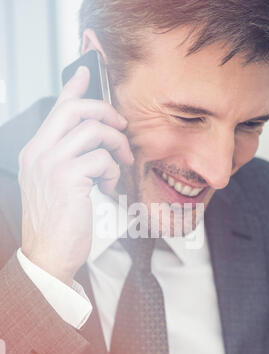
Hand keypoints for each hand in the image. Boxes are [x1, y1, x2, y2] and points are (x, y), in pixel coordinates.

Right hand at [18, 65, 133, 284]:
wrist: (48, 255)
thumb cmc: (56, 224)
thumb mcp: (55, 186)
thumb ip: (67, 160)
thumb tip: (92, 144)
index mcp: (35, 152)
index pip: (55, 110)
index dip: (73, 88)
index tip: (87, 72)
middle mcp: (38, 153)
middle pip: (74, 110)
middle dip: (105, 112)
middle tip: (121, 127)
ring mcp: (50, 164)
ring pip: (93, 130)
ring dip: (116, 144)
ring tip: (120, 163)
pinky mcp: (67, 178)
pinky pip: (101, 158)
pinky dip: (112, 170)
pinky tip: (109, 185)